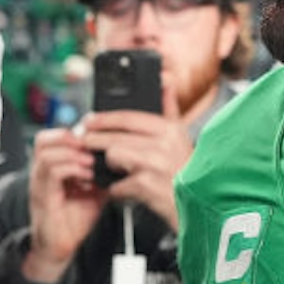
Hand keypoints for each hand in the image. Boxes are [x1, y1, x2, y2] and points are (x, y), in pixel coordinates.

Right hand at [21, 126, 107, 283]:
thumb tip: (122, 160)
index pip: (54, 137)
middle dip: (70, 137)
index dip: (74, 132)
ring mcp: (40, 184)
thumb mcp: (94, 191)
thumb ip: (102, 174)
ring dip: (72, 154)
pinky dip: (72, 169)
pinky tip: (87, 176)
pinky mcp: (43, 198)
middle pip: (43, 139)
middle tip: (90, 145)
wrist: (60, 247)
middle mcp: (41, 173)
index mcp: (52, 168)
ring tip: (90, 161)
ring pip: (46, 153)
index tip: (95, 137)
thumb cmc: (74, 220)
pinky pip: (52, 174)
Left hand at [84, 83, 194, 231]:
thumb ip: (169, 107)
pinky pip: (117, 184)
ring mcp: (153, 164)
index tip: (89, 120)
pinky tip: (123, 189)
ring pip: (114, 156)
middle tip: (85, 142)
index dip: (104, 118)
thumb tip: (164, 79)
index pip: (128, 117)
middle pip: (115, 138)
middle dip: (95, 140)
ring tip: (115, 168)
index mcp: (169, 129)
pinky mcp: (145, 186)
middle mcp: (163, 144)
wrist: (198, 205)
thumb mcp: (182, 135)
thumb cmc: (186, 170)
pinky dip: (117, 189)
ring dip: (110, 165)